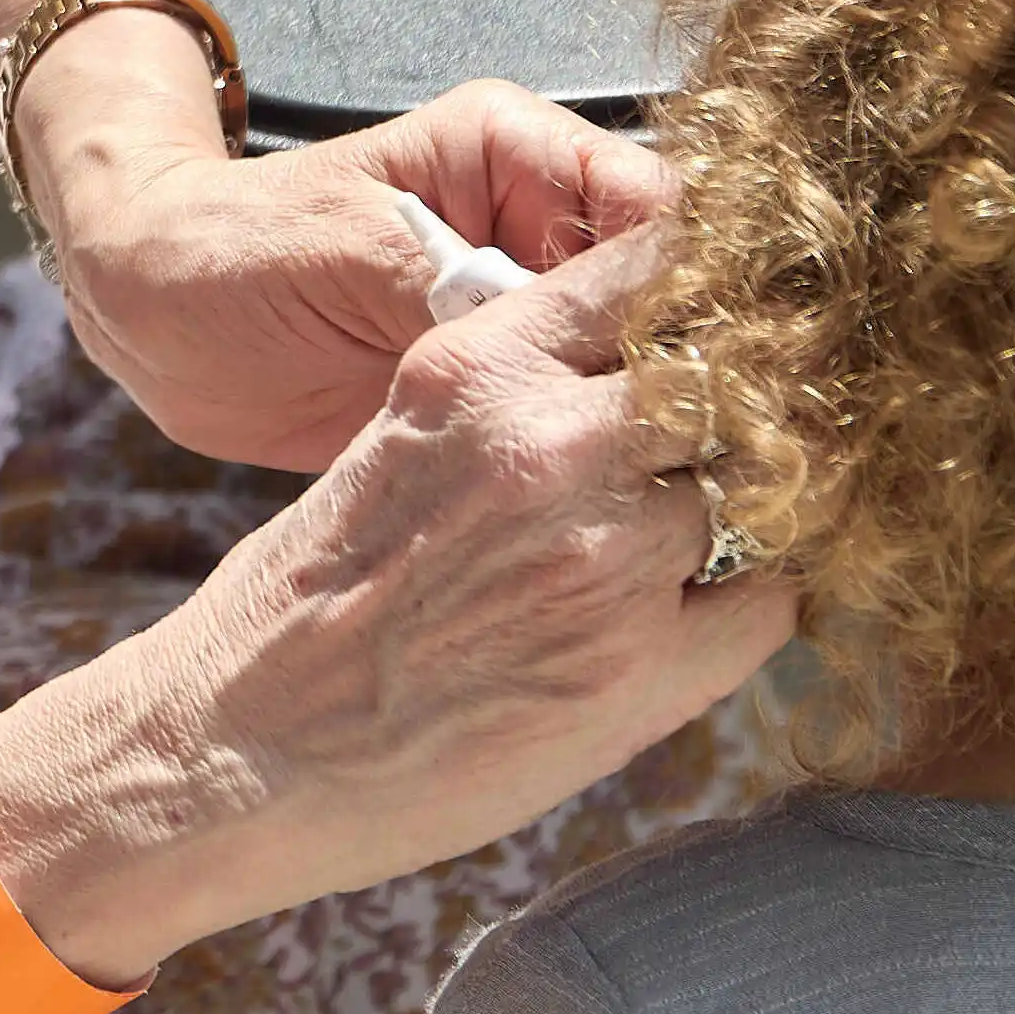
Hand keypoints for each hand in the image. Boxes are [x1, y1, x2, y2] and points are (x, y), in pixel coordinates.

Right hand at [0, 227, 792, 974]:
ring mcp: (605, 556)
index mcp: (479, 365)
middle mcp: (551, 440)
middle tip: (734, 445)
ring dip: (746, 518)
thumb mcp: (403, 435)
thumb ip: (522, 394)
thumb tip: (648, 381)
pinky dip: (750, 607)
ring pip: (762, 494)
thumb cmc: (308, 596)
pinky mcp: (639, 670)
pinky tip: (690, 622)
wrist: (244, 743)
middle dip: (744, 410)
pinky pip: (770, 605)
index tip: (734, 322)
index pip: (658, 270)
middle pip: (735, 379)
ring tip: (691, 551)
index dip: (716, 294)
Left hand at [29, 58, 671, 472]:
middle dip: (702, 369)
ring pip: (640, 368)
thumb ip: (459, 289)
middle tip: (729, 453)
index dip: (707, 281)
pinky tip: (629, 518)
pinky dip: (605, 468)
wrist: (150, 311)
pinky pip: (581, 424)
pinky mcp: (504, 391)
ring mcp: (528, 315)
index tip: (738, 360)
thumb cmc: (232, 249)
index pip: (662, 205)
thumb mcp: (347, 253)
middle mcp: (544, 228)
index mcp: (522, 155)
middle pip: (674, 294)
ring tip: (692, 497)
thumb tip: (568, 336)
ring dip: (659, 429)